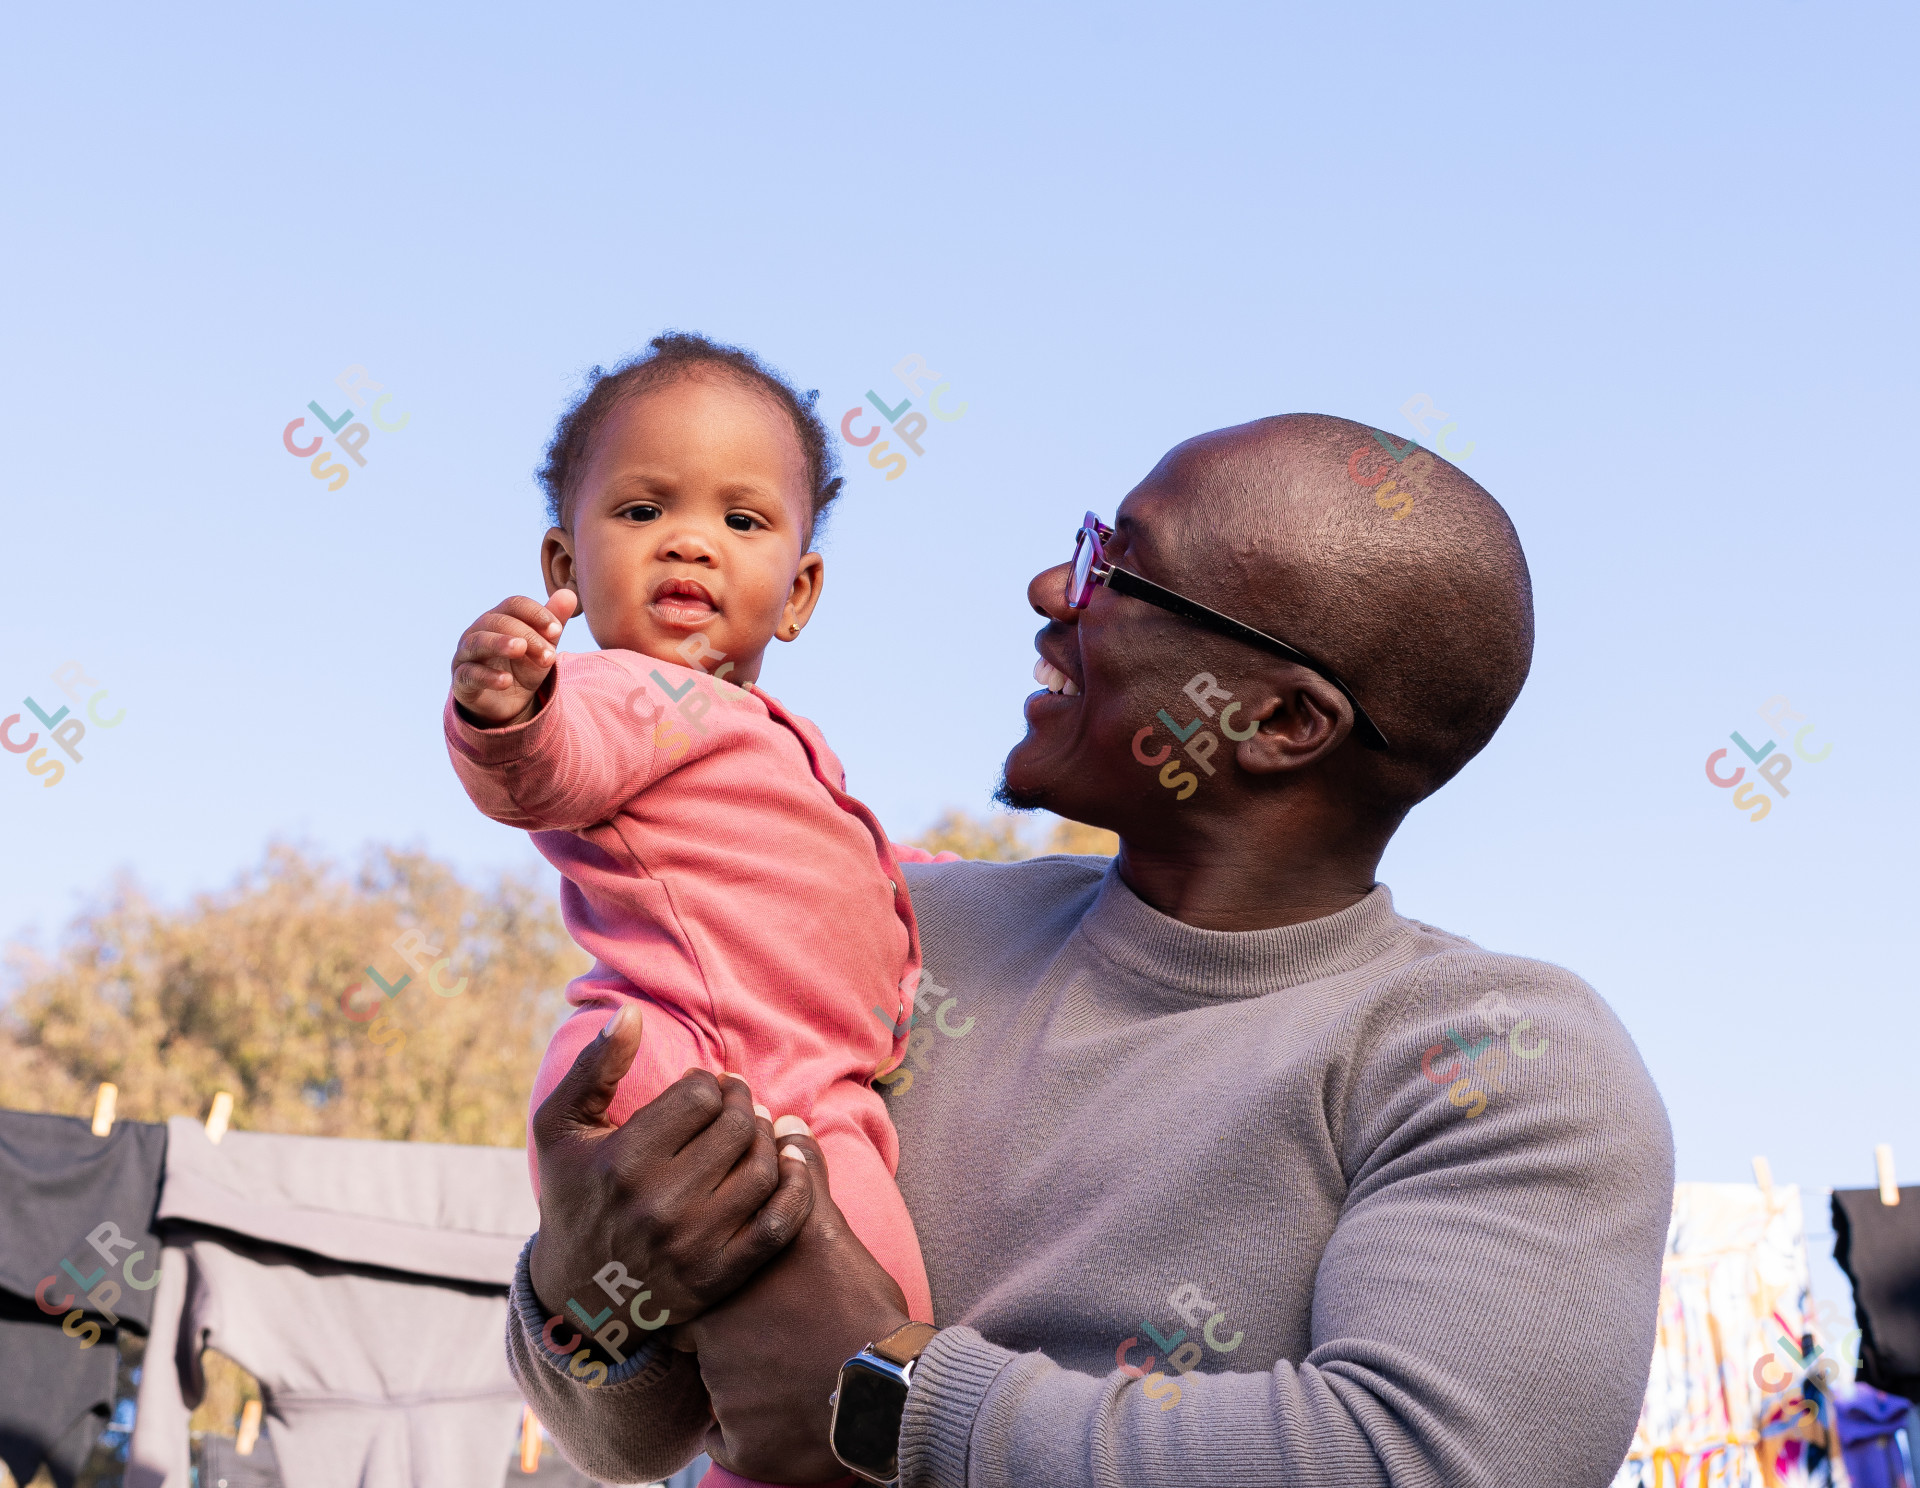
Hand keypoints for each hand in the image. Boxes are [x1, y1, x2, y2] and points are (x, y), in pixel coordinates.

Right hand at [451, 589, 578, 725]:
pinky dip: (487, 676)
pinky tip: (506, 681)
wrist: (508, 703)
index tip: (557, 631)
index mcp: (499, 617)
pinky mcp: (462, 680)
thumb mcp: (543, 646)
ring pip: (478, 642)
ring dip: (500, 643)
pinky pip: (469, 674)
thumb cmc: (524, 667)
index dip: (536, 614)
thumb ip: (554, 622)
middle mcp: (479, 631)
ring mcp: (466, 654)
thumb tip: (569, 594)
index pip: (515, 604)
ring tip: (520, 649)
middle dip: (528, 636)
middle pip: (500, 622)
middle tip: (549, 655)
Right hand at [527, 1004, 814, 1329]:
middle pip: (737, 1128)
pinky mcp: (717, 1278)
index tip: (704, 1089)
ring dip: (771, 1140)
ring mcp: (692, 1246)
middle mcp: (659, 1205)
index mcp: (622, 1161)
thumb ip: (594, 1067)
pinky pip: (780, 1225)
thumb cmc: (571, 1193)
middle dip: (742, 1105)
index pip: (701, 1097)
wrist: (577, 1294)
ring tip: (757, 1130)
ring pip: (763, 1169)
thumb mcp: (560, 1127)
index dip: (710, 1084)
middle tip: (738, 1103)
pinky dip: (797, 1187)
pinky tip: (792, 1164)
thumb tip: (629, 1013)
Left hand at [675, 1124, 912, 1482]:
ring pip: (713, 1391)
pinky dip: (748, 1433)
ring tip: (785, 1376)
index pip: (695, 1284)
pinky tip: (779, 1415)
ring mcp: (722, 1398)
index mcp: (727, 1286)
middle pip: (697, 1340)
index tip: (755, 1295)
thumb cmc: (858, 1306)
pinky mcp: (740, 1446)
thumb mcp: (830, 1233)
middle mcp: (711, 1342)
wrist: (887, 1388)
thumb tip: (788, 1128)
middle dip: (725, 1340)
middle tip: (772, 1337)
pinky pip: (728, 1440)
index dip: (723, 1291)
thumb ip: (801, 1180)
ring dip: (739, 1386)